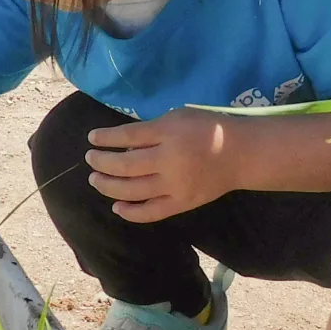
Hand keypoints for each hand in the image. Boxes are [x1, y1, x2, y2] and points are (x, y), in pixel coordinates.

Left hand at [86, 108, 235, 222]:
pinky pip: (151, 212)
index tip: (92, 138)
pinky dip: (131, 212)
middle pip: (125, 165)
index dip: (106, 138)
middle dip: (102, 162)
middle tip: (90, 159)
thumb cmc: (207, 128)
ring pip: (132, 190)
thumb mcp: (178, 117)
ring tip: (95, 180)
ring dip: (108, 186)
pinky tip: (116, 206)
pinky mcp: (182, 203)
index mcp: (168, 133)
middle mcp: (169, 160)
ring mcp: (175, 185)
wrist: (241, 154)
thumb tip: (124, 146)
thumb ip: (151, 130)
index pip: (127, 136)